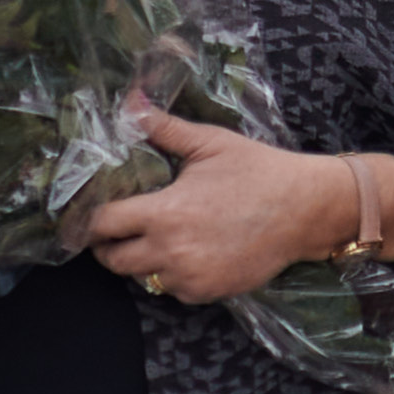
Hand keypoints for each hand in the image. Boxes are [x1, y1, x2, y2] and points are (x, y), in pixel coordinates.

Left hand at [82, 113, 357, 306]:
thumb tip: (129, 101)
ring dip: (140, 261)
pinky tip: (186, 252)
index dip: (89, 220)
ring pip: (142, 277)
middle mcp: (171, 251)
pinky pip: (173, 290)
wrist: (306, 210)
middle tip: (116, 229)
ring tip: (153, 238)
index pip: (103, 225)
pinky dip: (171, 275)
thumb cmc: (257, 171)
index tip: (87, 214)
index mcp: (164, 213)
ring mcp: (190, 277)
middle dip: (108, 245)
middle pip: (113, 260)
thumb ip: (162, 128)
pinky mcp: (208, 292)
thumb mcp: (209, 143)